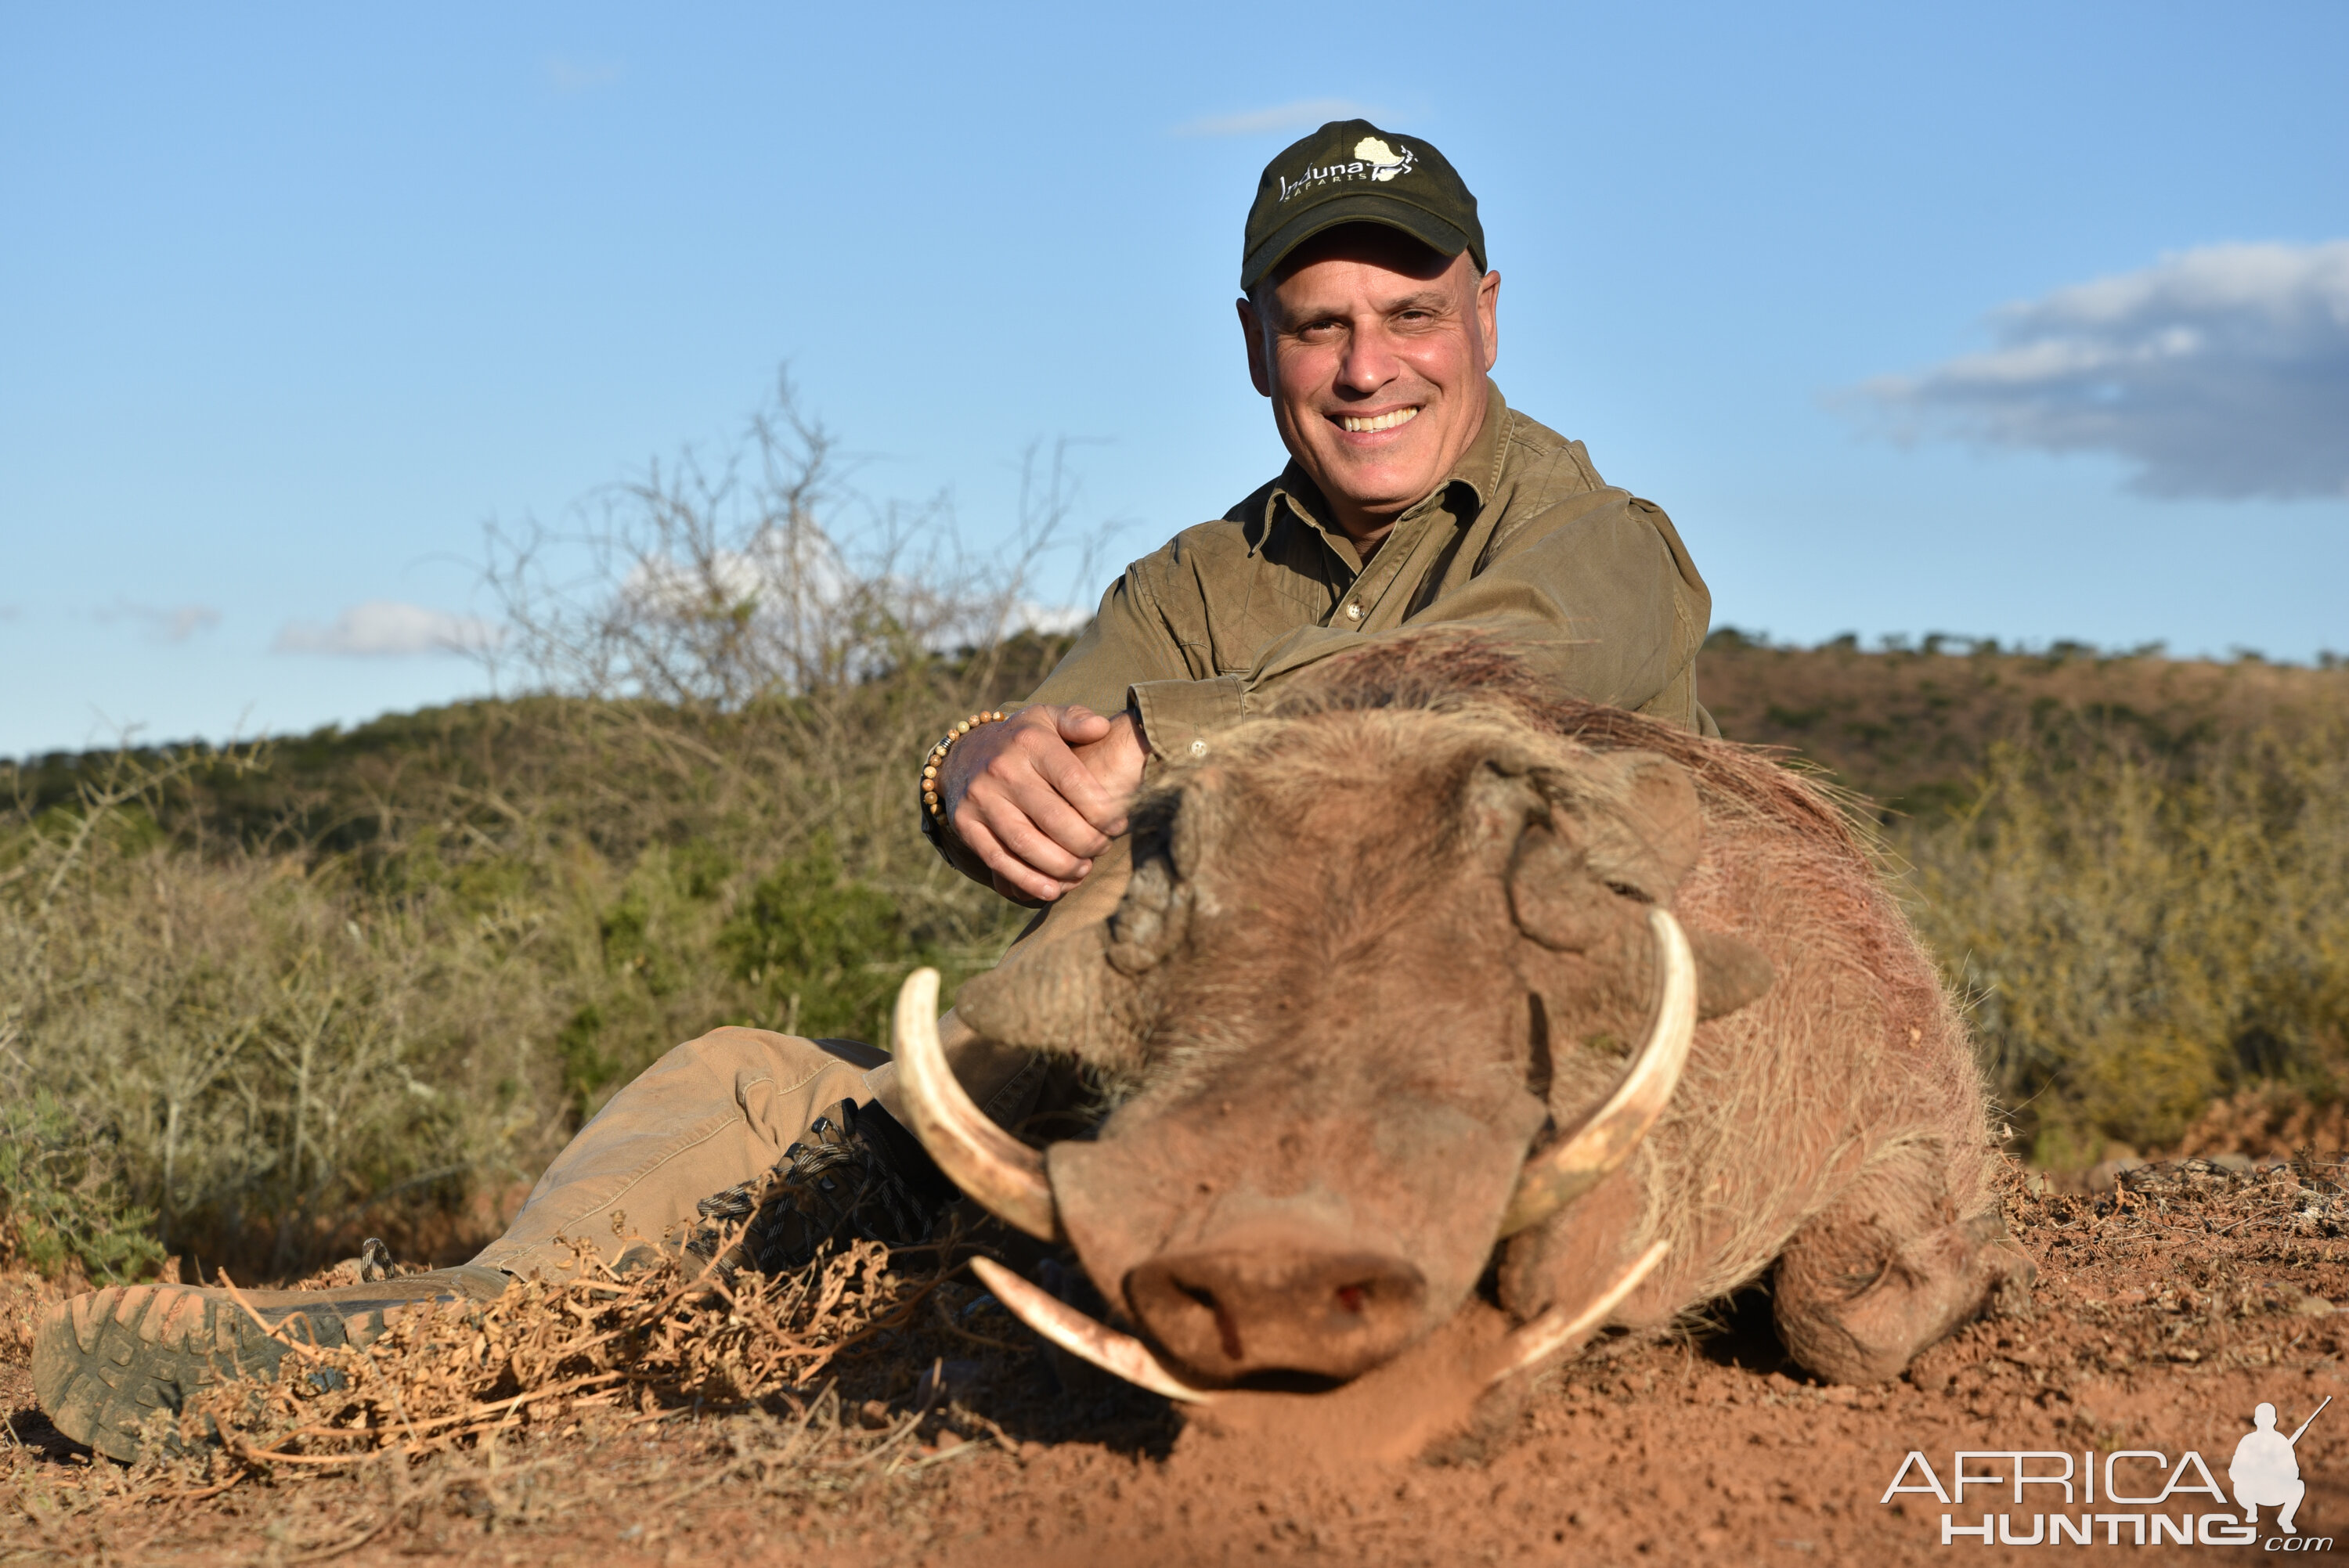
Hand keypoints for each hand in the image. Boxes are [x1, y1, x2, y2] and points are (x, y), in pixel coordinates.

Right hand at [941, 705, 1147, 903]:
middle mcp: (1002, 769)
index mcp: (1030, 742)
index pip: (1074, 781)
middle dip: (1087, 842)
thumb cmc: (1023, 741)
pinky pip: (999, 859)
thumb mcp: (1047, 718)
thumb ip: (1077, 719)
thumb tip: (1101, 727)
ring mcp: (982, 799)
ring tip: (1083, 870)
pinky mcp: (967, 825)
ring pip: (1027, 844)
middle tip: (1102, 849)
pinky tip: (1054, 889)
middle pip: (1054, 818)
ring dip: (1062, 866)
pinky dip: (1029, 880)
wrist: (964, 755)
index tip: (1118, 825)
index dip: (1102, 810)